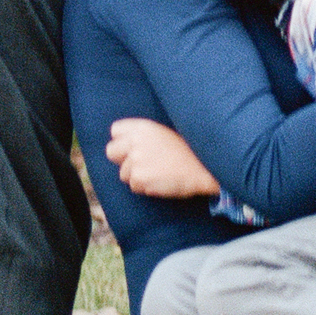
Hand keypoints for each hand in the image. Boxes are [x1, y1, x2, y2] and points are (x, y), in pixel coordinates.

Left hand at [105, 117, 219, 199]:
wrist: (204, 167)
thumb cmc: (187, 151)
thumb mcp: (163, 134)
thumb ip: (142, 137)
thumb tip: (125, 148)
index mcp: (142, 126)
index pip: (115, 131)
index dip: (122, 142)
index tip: (132, 149)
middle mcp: (135, 140)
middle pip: (111, 152)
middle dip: (123, 161)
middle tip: (140, 165)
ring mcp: (136, 159)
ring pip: (124, 174)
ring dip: (138, 177)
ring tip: (159, 173)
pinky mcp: (139, 177)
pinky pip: (134, 187)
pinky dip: (146, 188)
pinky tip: (161, 182)